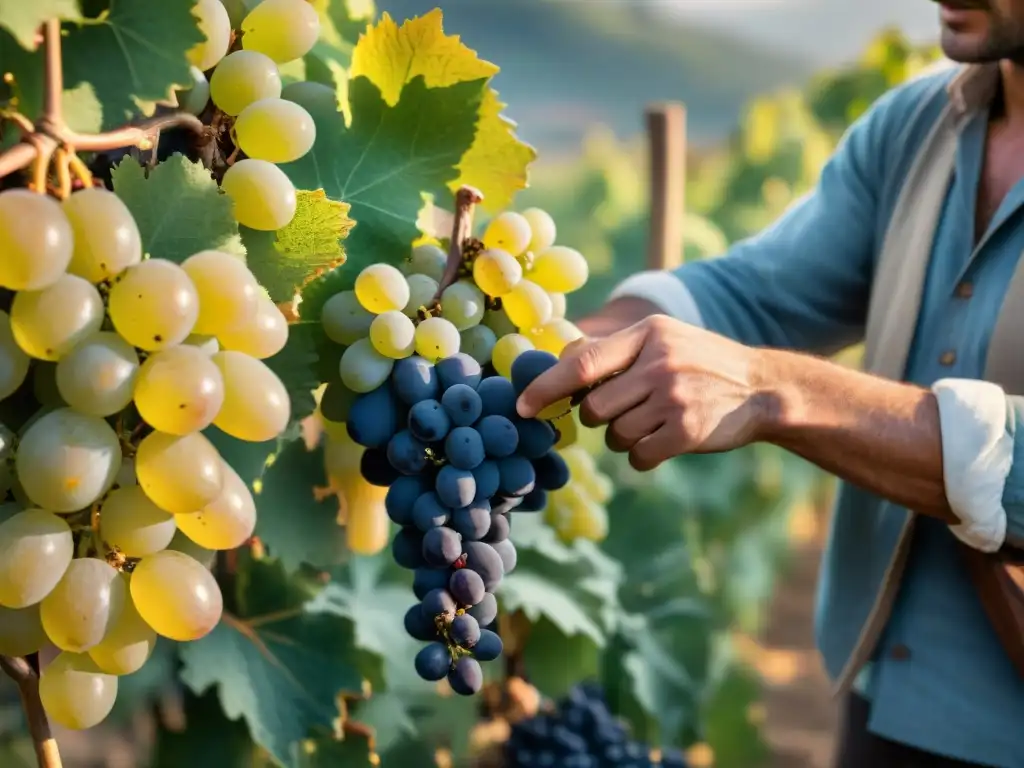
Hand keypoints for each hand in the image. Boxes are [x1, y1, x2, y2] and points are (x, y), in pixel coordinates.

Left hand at [516, 316, 772, 470]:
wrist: (763, 388)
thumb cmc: (700, 364)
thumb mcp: (662, 338)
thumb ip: (614, 350)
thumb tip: (559, 361)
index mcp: (646, 333)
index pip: (581, 362)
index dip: (546, 387)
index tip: (523, 406)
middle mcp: (659, 362)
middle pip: (593, 408)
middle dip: (599, 418)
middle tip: (626, 410)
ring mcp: (674, 397)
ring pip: (615, 436)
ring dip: (625, 439)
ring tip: (654, 422)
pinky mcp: (687, 431)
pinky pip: (639, 457)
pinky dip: (644, 456)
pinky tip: (666, 441)